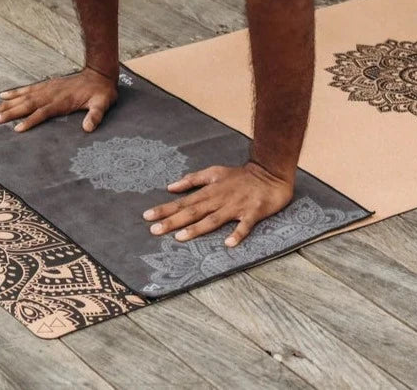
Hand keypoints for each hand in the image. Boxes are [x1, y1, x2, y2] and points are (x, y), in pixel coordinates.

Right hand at [0, 67, 117, 132]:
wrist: (99, 73)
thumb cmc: (101, 93)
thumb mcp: (102, 104)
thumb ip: (95, 115)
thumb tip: (88, 128)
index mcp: (62, 101)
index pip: (42, 113)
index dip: (30, 121)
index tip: (17, 129)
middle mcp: (51, 94)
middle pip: (27, 104)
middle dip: (10, 112)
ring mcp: (47, 88)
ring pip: (24, 96)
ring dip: (8, 103)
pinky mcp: (47, 85)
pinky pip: (27, 89)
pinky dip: (15, 92)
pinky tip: (4, 95)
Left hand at [142, 161, 293, 246]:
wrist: (269, 174)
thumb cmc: (240, 176)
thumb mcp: (214, 172)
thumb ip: (193, 179)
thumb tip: (171, 186)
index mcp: (209, 190)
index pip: (183, 201)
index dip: (165, 209)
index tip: (147, 216)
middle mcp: (219, 199)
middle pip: (193, 211)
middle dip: (173, 221)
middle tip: (153, 230)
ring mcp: (235, 206)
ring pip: (213, 219)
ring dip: (197, 228)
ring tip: (180, 238)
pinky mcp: (252, 213)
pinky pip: (244, 225)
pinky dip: (237, 234)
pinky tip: (229, 243)